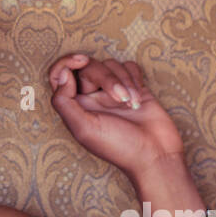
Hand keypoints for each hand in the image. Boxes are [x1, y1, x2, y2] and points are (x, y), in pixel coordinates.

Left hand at [48, 54, 185, 179]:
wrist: (156, 156)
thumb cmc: (119, 148)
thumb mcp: (84, 129)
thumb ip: (64, 101)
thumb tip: (62, 75)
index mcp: (75, 106)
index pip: (59, 74)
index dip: (67, 62)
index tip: (81, 61)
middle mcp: (91, 97)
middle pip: (90, 67)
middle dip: (107, 78)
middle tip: (120, 99)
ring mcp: (113, 92)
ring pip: (111, 64)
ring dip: (125, 81)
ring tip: (133, 105)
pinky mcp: (134, 88)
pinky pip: (129, 67)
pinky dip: (134, 77)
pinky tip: (139, 96)